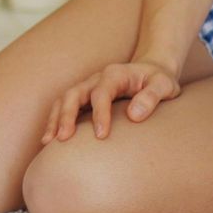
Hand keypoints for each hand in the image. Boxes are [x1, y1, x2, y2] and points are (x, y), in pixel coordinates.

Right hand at [42, 60, 180, 143]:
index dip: (99, 113)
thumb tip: (134, 116)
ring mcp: (87, 87)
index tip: (101, 136)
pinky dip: (55, 121)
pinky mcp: (84, 97)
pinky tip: (51, 139)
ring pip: (63, 100)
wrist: (151, 70)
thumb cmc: (159, 80)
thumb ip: (152, 97)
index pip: (101, 93)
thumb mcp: (164, 85)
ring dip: (55, 119)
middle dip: (66, 116)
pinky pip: (64, 107)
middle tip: (63, 139)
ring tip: (48, 142)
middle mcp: (96, 79)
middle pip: (73, 94)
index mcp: (114, 74)